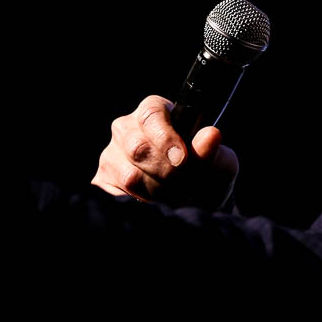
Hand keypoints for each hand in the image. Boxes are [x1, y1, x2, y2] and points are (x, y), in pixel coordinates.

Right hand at [92, 95, 238, 208]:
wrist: (195, 208)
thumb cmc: (206, 177)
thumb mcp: (219, 165)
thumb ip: (214, 151)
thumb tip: (211, 134)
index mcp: (155, 113)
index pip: (150, 114)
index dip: (164, 137)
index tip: (182, 158)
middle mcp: (126, 130)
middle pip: (137, 147)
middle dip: (165, 172)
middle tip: (184, 185)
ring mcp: (111, 157)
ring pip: (128, 176)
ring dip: (157, 193)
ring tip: (175, 199)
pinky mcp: (102, 183)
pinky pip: (117, 196)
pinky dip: (140, 205)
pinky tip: (155, 206)